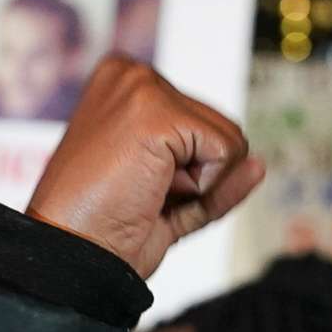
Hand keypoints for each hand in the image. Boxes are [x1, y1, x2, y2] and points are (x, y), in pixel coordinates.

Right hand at [26, 57, 263, 280]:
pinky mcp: (156, 113)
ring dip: (199, 185)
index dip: (190, 171)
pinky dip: (203, 189)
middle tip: (143, 195)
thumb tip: (259, 164)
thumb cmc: (105, 229)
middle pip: (224, 130)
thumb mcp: (166, 191)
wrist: (73, 256)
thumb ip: (210, 171)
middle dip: (198, 177)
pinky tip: (153, 192)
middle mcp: (132, 75)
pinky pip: (227, 154)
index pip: (207, 125)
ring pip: (231, 142)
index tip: (141, 186)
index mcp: (126, 83)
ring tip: (145, 193)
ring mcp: (142, 89)